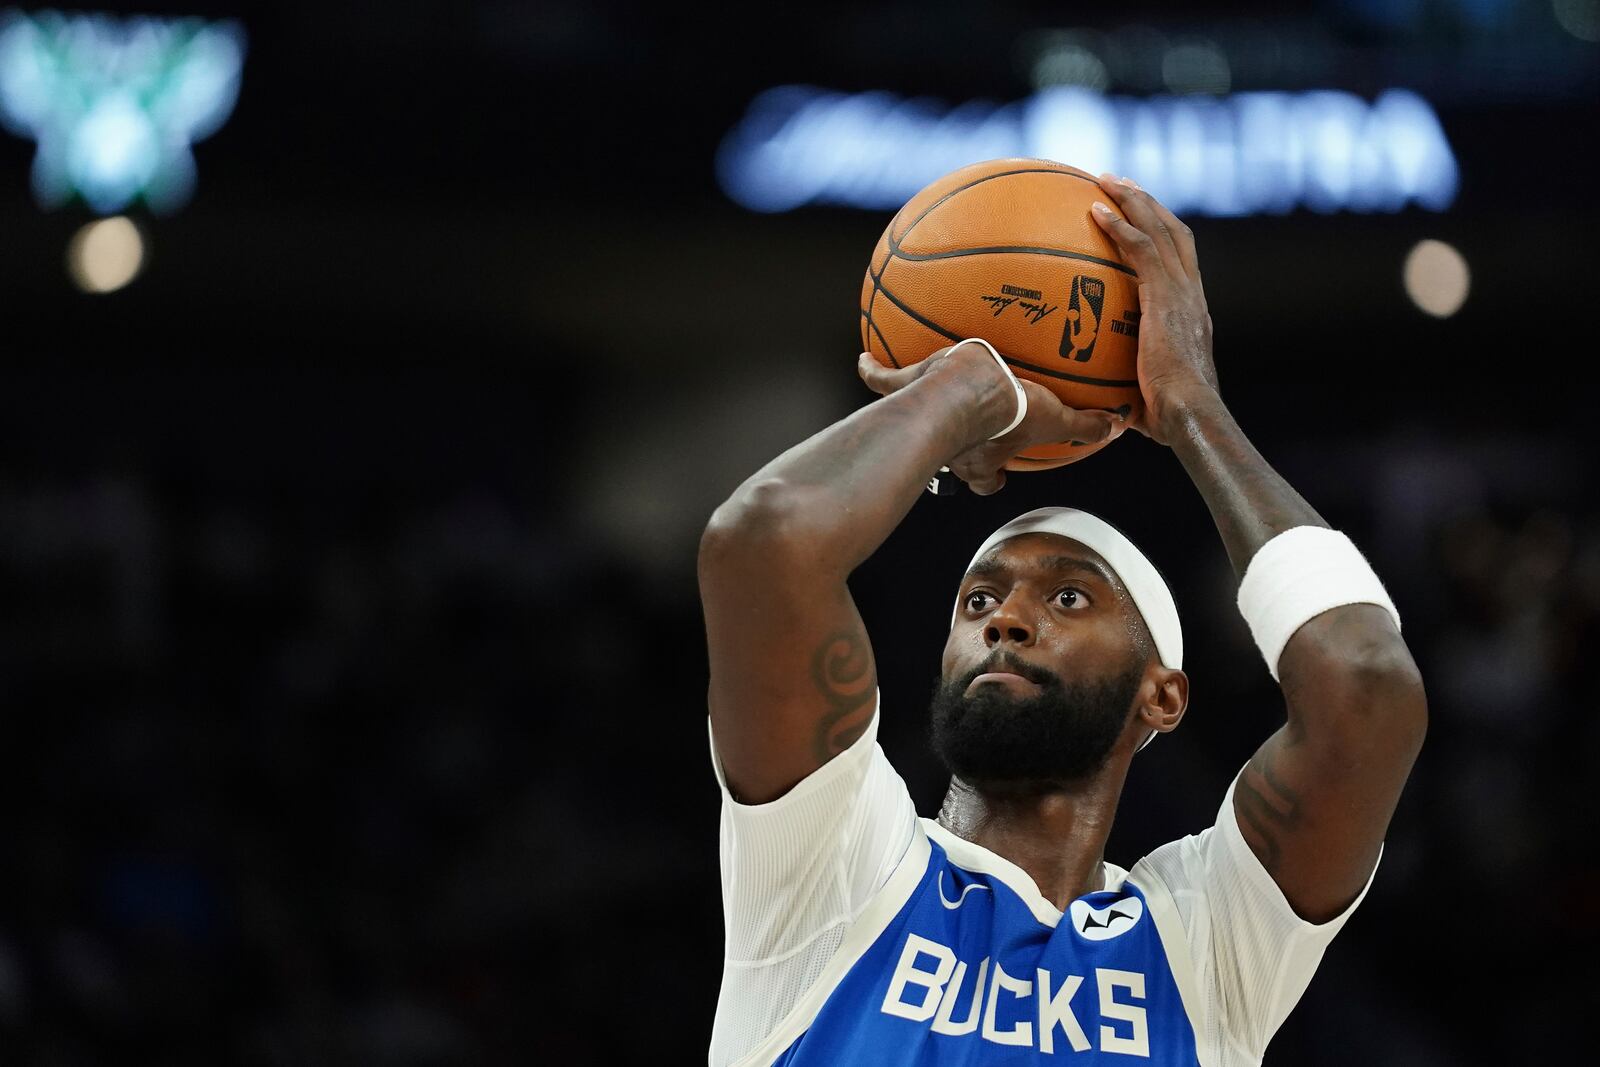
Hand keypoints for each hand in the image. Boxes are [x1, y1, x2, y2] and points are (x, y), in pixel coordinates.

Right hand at [857, 342, 1120, 494]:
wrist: (969, 390)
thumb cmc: (1008, 410)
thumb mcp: (1056, 418)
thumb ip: (1084, 425)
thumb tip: (1118, 427)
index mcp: (981, 455)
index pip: (986, 478)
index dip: (992, 478)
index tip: (998, 474)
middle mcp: (948, 444)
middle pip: (949, 456)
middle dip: (953, 452)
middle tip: (961, 435)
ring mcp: (924, 416)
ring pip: (916, 420)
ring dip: (908, 409)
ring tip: (906, 389)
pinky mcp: (906, 386)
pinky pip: (881, 379)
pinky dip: (872, 370)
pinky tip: (865, 357)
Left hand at [1089, 175, 1219, 445]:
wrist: (1191, 416)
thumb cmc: (1170, 421)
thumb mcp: (1146, 398)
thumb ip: (1124, 391)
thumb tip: (1094, 409)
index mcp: (1192, 315)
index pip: (1181, 264)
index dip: (1163, 238)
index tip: (1140, 223)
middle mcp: (1192, 296)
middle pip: (1175, 233)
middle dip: (1149, 205)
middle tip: (1121, 185)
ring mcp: (1182, 293)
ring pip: (1161, 230)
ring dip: (1134, 200)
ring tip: (1106, 180)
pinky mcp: (1167, 297)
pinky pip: (1139, 249)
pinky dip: (1120, 225)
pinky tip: (1094, 211)